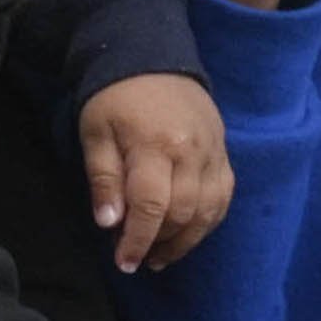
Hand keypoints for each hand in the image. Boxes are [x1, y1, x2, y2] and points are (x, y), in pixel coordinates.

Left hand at [82, 72, 234, 275]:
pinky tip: (186, 235)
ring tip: (160, 256)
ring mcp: (214, 154)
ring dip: (185, 241)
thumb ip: (104, 178)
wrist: (153, 59)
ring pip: (208, 212)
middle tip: (136, 258)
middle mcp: (192, 152)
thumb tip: (110, 223)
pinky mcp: (224, 154)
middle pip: (183, 213)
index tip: (124, 262)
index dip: (138, 240)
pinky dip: (206, 223)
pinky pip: (223, 198)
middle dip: (159, 244)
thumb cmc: (115, 98)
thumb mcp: (95, 132)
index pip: (152, 206)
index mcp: (155, 145)